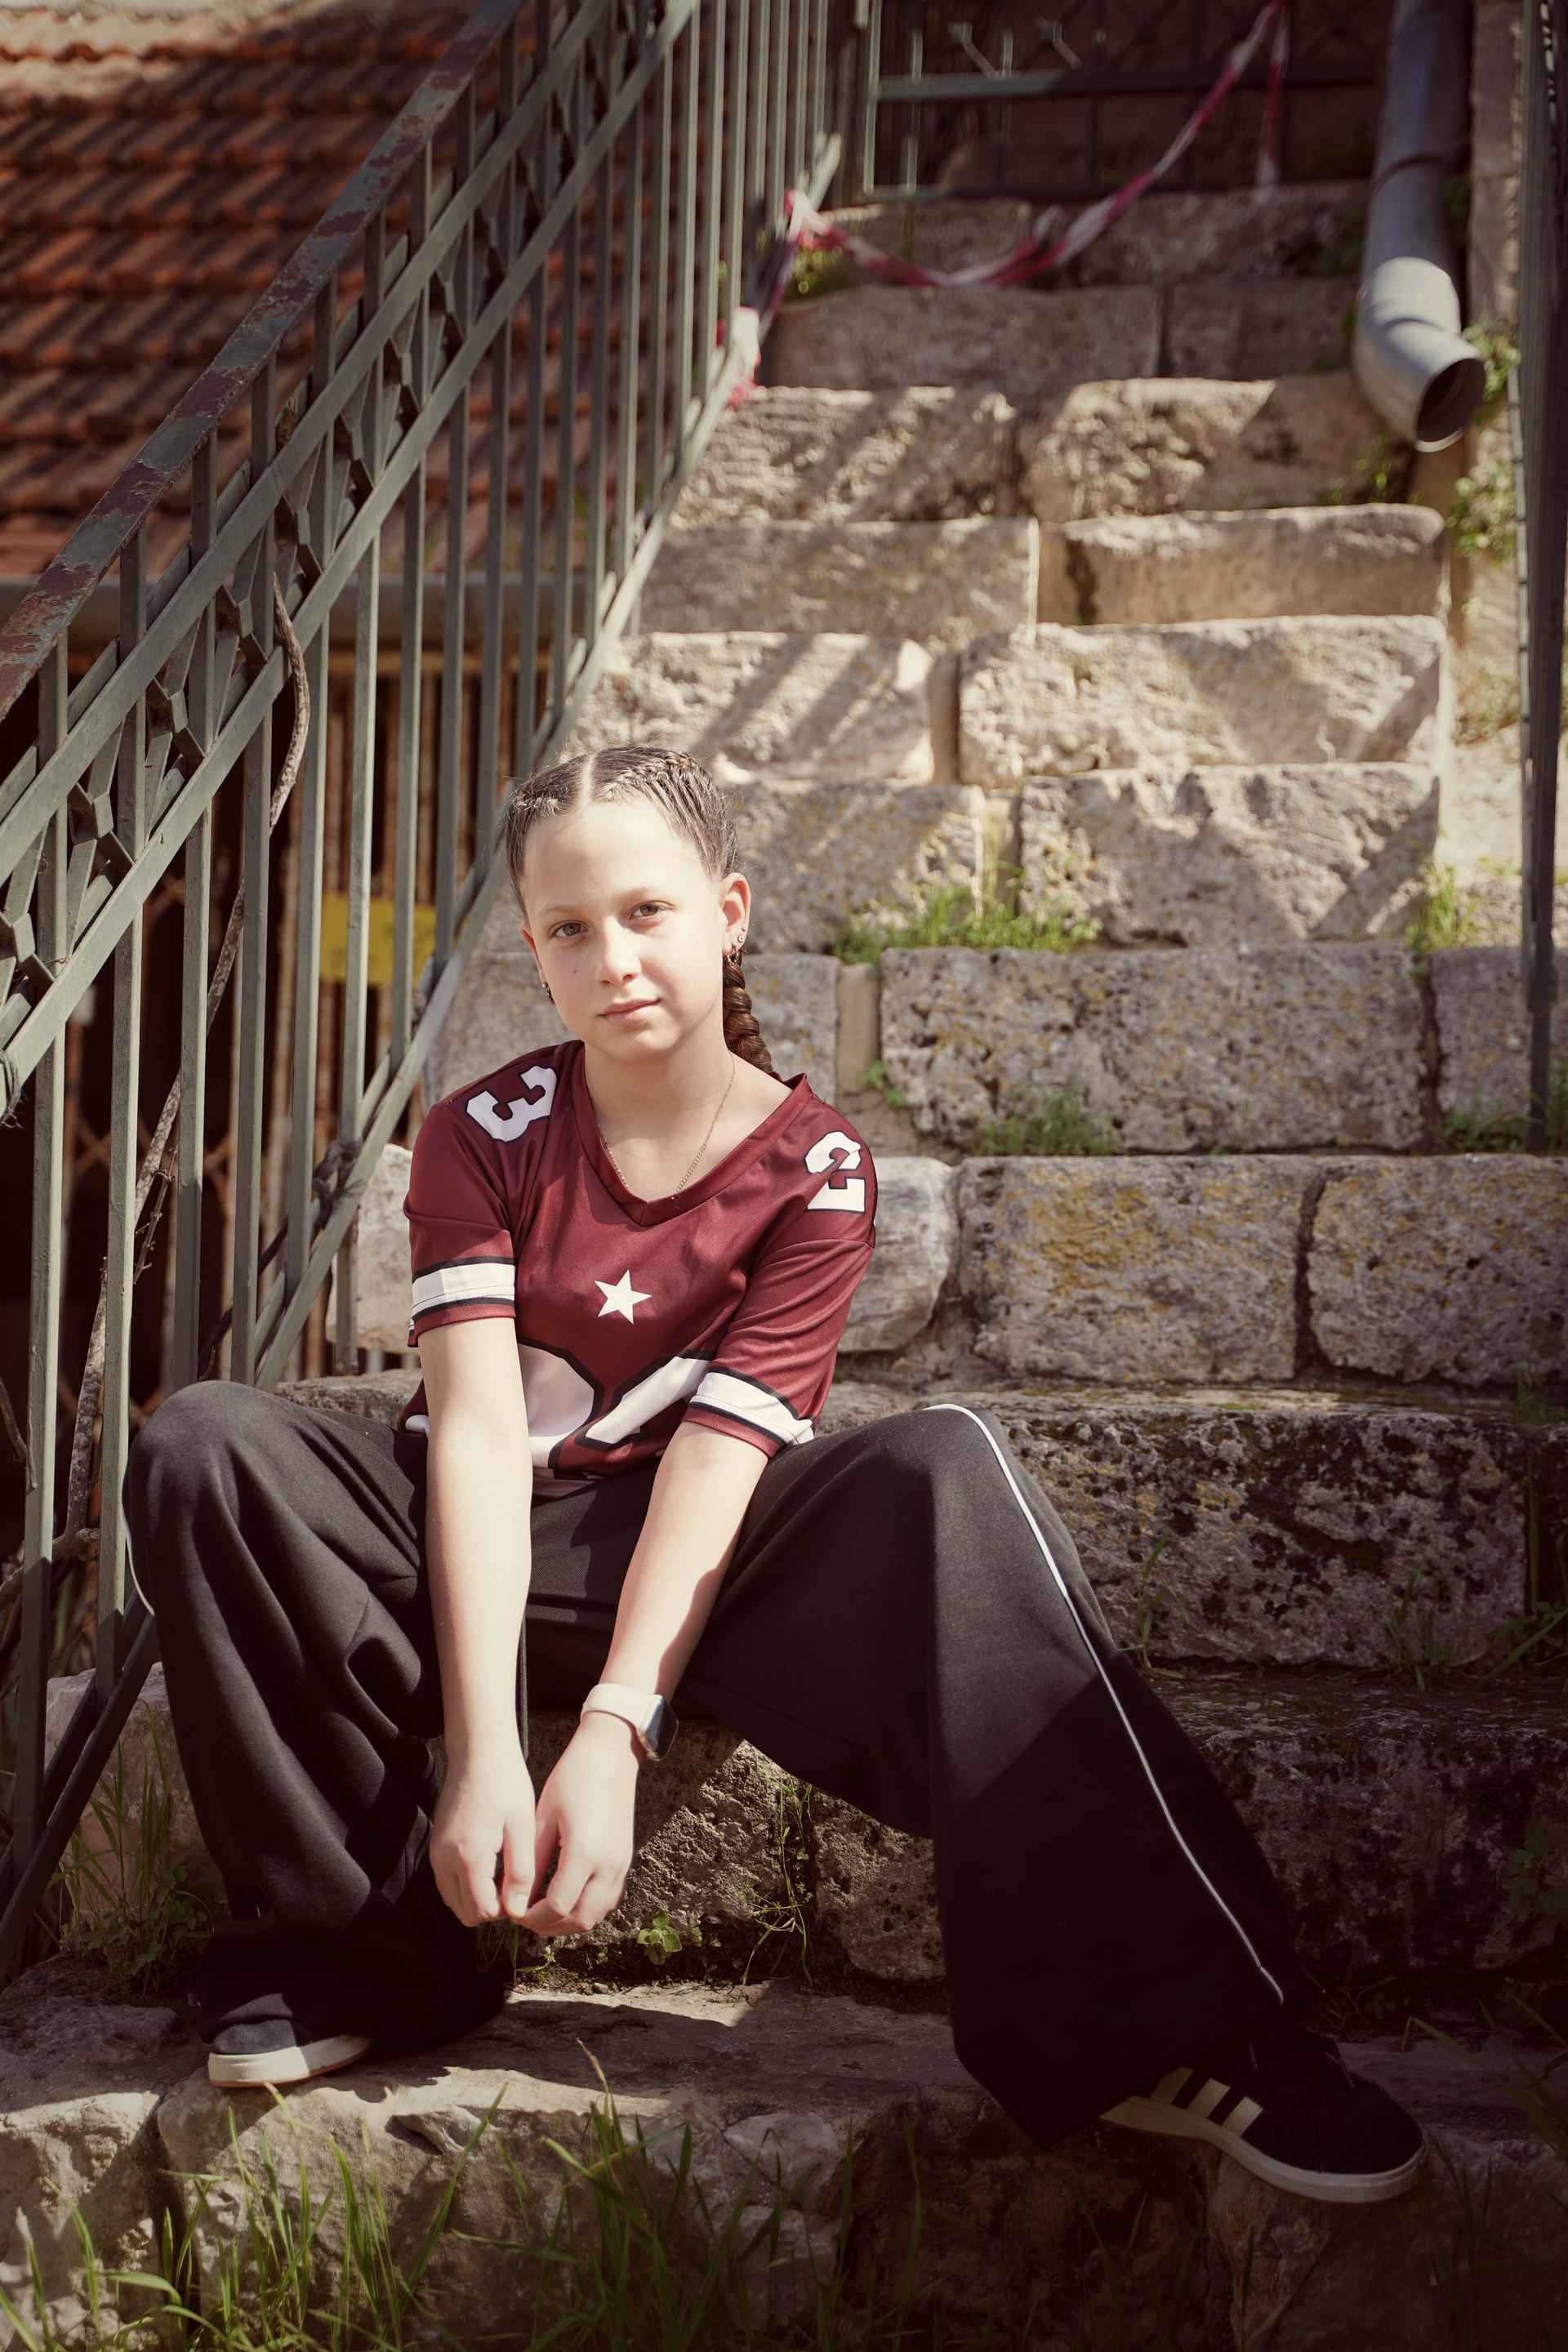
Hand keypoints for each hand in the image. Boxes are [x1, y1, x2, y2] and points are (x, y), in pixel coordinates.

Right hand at [430, 1741, 536, 1926]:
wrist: (478, 1753)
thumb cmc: (505, 1785)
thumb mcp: (522, 1827)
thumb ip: (521, 1872)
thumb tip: (518, 1911)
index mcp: (468, 1855)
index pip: (482, 1912)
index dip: (507, 1909)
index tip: (522, 1886)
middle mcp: (444, 1860)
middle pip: (465, 1913)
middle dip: (492, 1909)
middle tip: (514, 1883)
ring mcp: (436, 1855)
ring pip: (454, 1902)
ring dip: (478, 1899)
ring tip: (503, 1873)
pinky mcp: (435, 1848)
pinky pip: (448, 1885)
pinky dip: (467, 1887)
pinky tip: (489, 1867)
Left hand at [522, 1711, 640, 1936]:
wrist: (610, 1756)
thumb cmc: (572, 1779)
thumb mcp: (544, 1818)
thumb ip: (533, 1863)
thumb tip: (517, 1897)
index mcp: (584, 1854)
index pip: (556, 1906)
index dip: (530, 1916)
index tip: (512, 1910)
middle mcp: (608, 1865)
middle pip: (578, 1919)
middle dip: (547, 1925)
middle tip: (524, 1915)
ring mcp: (621, 1865)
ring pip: (595, 1915)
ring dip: (567, 1921)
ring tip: (542, 1910)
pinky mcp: (625, 1861)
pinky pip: (608, 1901)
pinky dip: (587, 1909)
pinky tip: (566, 1898)